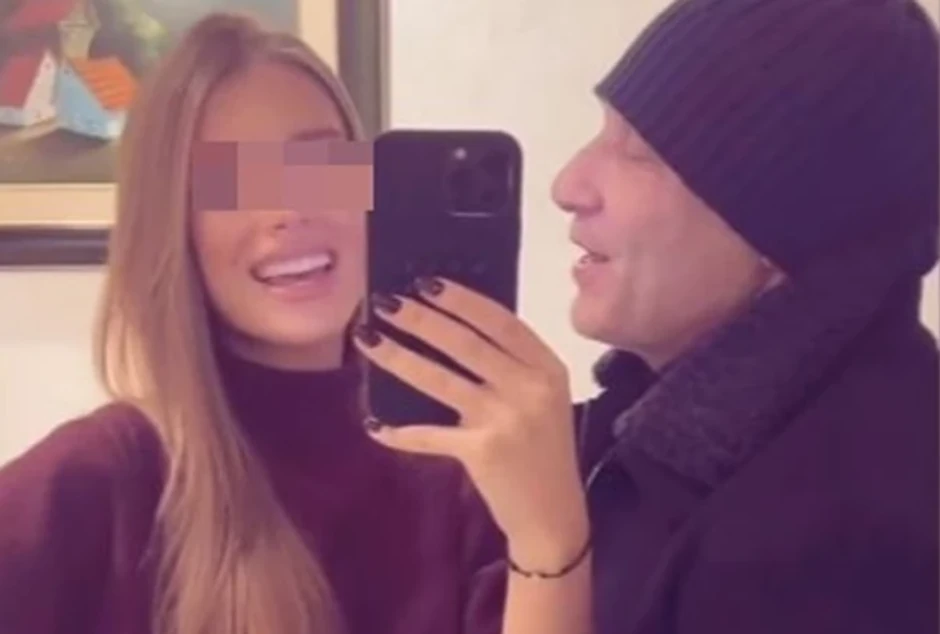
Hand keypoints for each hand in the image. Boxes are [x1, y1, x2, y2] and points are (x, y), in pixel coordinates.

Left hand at [353, 277, 588, 568]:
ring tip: (368, 338)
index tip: (426, 282)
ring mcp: (507, 419)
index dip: (461, 299)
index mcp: (548, 368)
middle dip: (420, 318)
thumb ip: (512, 366)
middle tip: (384, 301)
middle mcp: (530, 388)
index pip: (500, 321)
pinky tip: (374, 423)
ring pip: (441, 379)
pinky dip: (399, 432)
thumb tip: (451, 328)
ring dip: (399, 357)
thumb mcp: (544, 399)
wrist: (554, 515)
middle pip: (466, 343)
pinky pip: (430, 434)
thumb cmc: (544, 451)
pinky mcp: (483, 452)